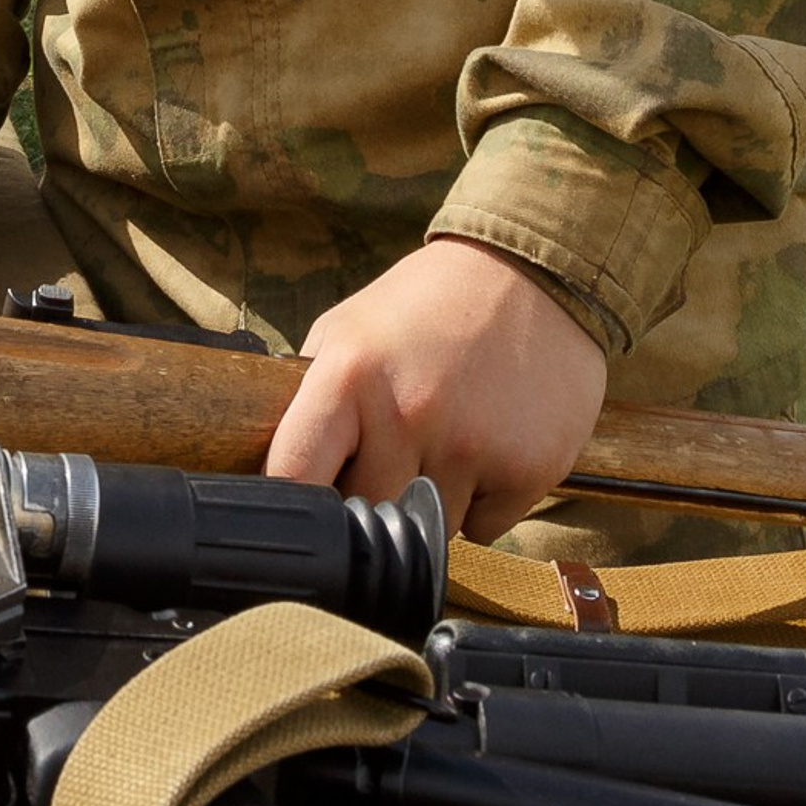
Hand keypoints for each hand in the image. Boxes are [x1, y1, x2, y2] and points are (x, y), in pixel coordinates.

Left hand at [264, 239, 608, 542]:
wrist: (530, 274)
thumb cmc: (426, 305)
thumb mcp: (347, 328)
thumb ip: (314, 399)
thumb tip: (275, 469)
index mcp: (350, 375)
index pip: (295, 476)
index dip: (290, 501)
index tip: (295, 511)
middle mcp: (409, 413)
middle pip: (366, 514)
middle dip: (371, 493)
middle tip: (393, 445)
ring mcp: (473, 446)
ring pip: (429, 531)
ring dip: (429, 503)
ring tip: (444, 434)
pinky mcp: (528, 469)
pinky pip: (485, 527)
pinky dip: (481, 501)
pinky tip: (488, 443)